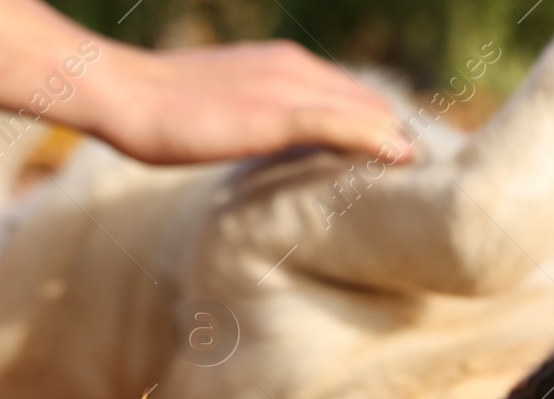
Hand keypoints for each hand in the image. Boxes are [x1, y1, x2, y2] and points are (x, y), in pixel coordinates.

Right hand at [89, 41, 408, 164]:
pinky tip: (401, 158)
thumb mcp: (225, 109)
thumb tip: (277, 147)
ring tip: (429, 174)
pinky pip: (339, 125)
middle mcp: (295, 69)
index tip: (407, 162)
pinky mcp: (274, 113)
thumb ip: (261, 121)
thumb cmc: (160, 109)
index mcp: (285, 66)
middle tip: (430, 177)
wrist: (122, 92)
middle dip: (400, 136)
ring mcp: (287, 88)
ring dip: (397, 140)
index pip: (353, 97)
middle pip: (370, 103)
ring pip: (363, 112)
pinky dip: (374, 140)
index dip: (384, 128)